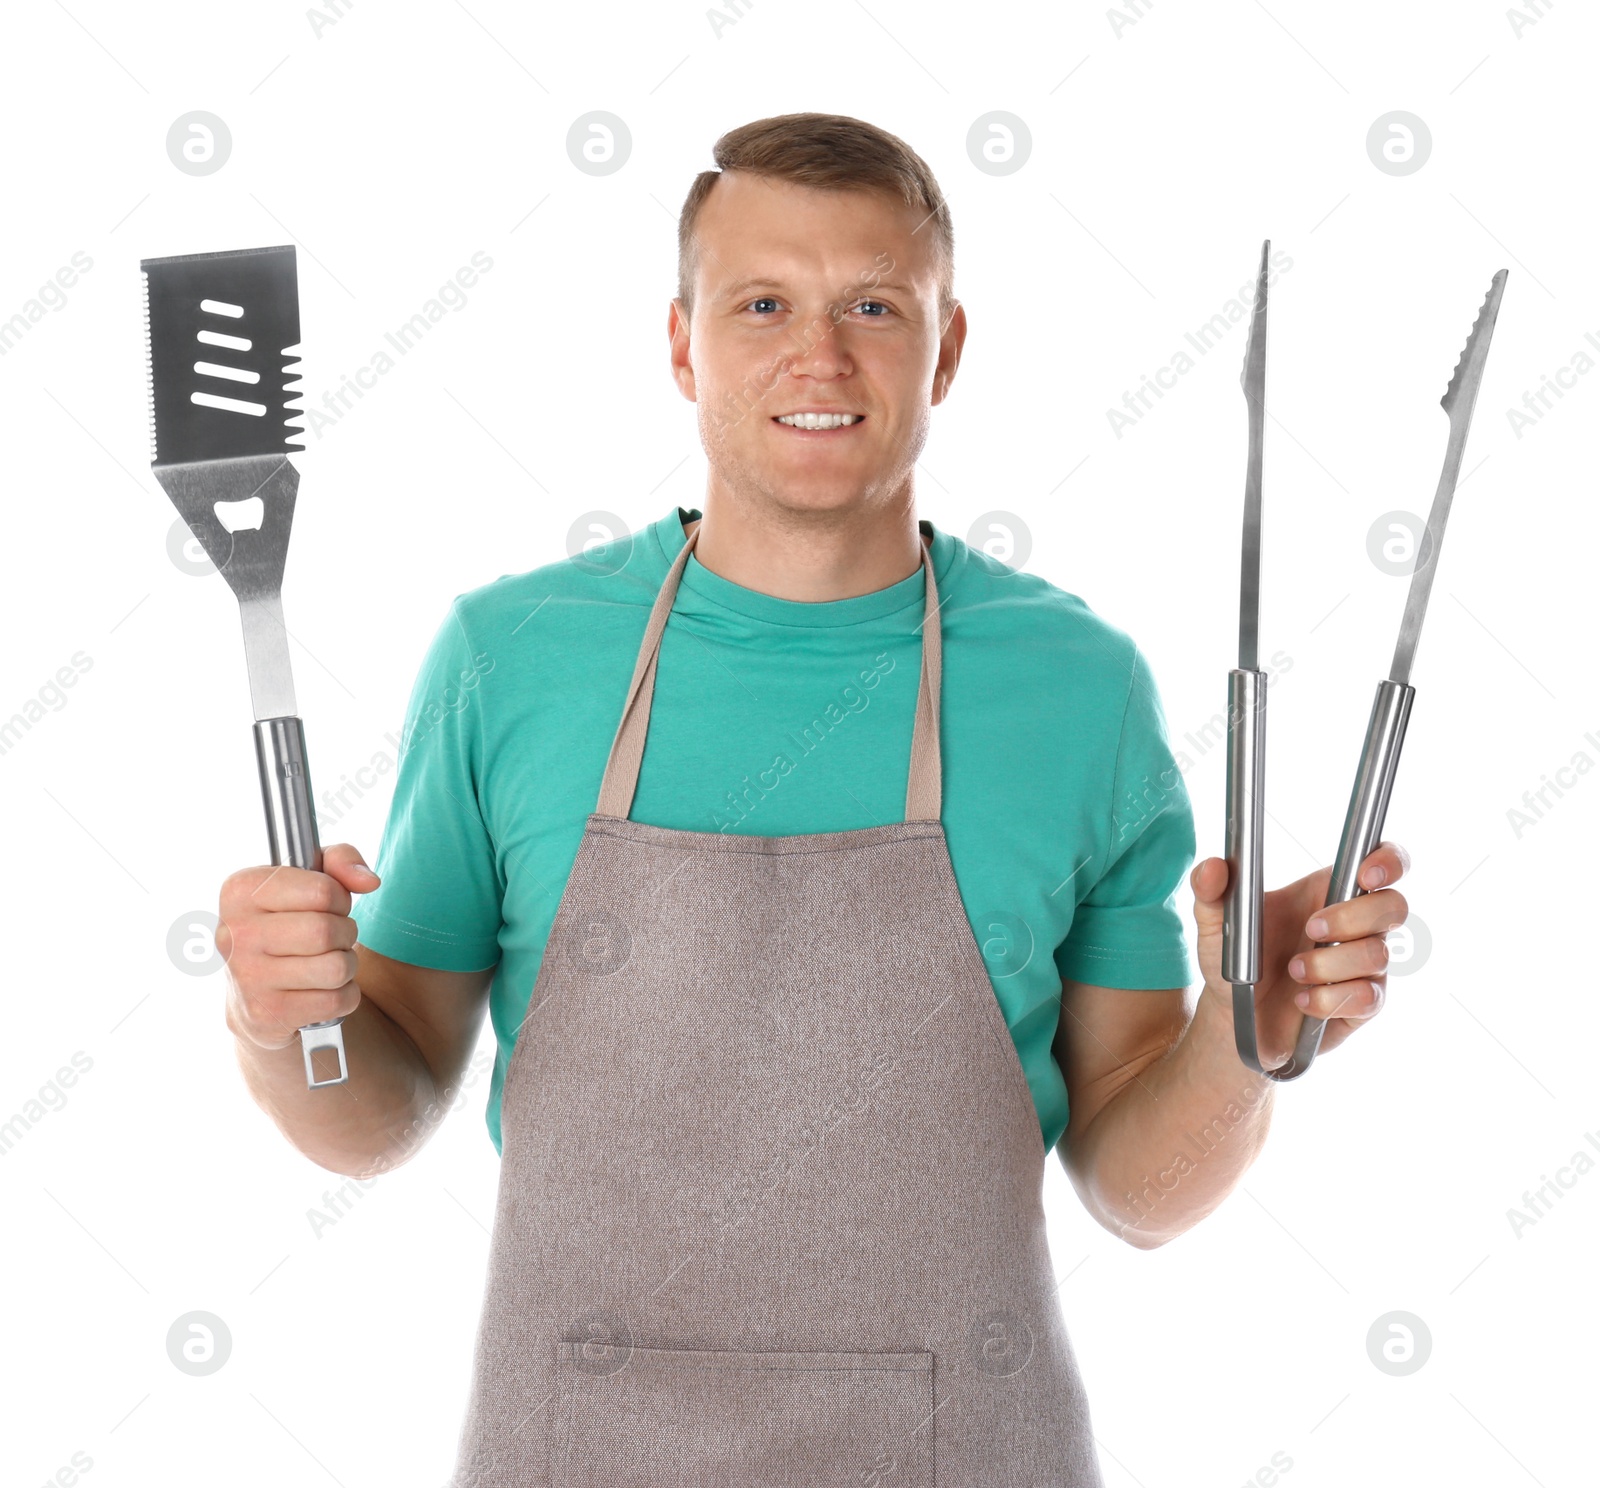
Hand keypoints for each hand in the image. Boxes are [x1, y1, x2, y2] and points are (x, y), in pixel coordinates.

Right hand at [216, 843, 380, 1051]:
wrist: (254, 997)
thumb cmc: (289, 925)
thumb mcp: (309, 879)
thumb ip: (340, 860)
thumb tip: (369, 881)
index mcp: (239, 891)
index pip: (322, 890)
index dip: (339, 898)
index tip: (326, 906)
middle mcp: (234, 934)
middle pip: (327, 931)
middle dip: (345, 933)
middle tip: (332, 938)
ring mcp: (247, 977)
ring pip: (335, 968)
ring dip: (346, 966)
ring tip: (327, 962)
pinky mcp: (266, 1015)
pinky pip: (335, 1001)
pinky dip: (343, 996)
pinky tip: (321, 990)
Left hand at [1189, 841, 1410, 1070]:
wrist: (1235, 1019)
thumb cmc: (1233, 962)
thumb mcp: (1213, 925)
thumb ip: (1210, 891)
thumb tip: (1213, 866)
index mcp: (1326, 891)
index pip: (1381, 862)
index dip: (1388, 862)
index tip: (1365, 875)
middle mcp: (1355, 925)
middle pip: (1394, 906)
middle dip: (1353, 916)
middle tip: (1311, 928)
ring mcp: (1364, 966)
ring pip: (1378, 954)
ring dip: (1330, 964)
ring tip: (1294, 971)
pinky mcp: (1364, 1004)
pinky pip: (1368, 997)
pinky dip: (1330, 998)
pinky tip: (1303, 1000)